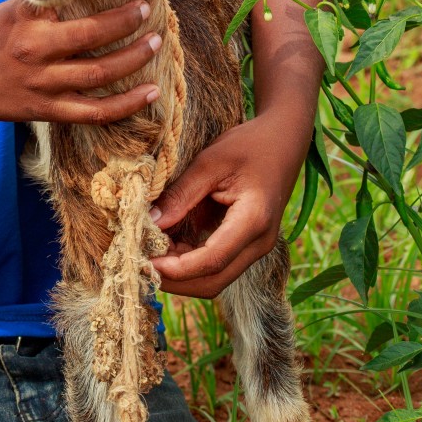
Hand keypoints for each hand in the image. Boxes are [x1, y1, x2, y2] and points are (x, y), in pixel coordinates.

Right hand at [0, 0, 162, 133]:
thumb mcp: (5, 12)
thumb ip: (41, 6)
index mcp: (26, 24)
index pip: (73, 7)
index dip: (107, 3)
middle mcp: (36, 55)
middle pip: (92, 39)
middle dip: (126, 25)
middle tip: (149, 14)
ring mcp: (45, 86)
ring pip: (99, 76)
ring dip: (133, 60)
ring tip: (155, 45)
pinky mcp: (49, 111)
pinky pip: (95, 113)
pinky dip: (125, 105)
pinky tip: (149, 94)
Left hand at [150, 116, 301, 298]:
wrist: (282, 141)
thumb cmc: (249, 145)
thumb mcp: (210, 161)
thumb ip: (182, 193)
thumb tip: (150, 221)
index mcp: (254, 221)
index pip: (213, 259)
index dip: (178, 268)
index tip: (146, 261)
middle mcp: (259, 243)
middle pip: (214, 280)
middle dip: (175, 279)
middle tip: (140, 262)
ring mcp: (254, 247)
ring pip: (215, 277)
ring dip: (181, 273)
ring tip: (148, 252)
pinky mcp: (246, 244)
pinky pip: (216, 264)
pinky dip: (189, 261)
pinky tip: (166, 245)